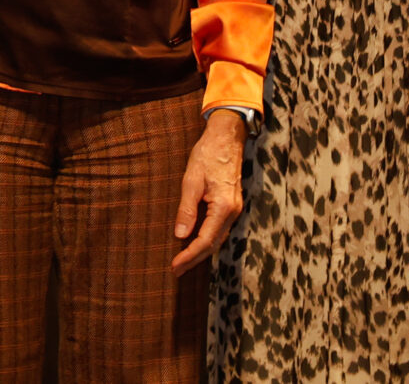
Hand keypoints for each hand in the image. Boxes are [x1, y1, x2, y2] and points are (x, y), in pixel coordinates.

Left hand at [170, 108, 246, 274]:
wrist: (227, 138)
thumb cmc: (207, 155)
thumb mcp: (191, 180)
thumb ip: (187, 209)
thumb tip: (180, 235)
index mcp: (223, 207)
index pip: (205, 240)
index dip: (189, 256)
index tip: (175, 266)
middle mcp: (232, 212)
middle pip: (213, 244)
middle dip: (194, 259)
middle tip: (176, 270)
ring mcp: (234, 209)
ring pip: (217, 237)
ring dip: (200, 251)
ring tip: (182, 261)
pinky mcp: (231, 204)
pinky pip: (219, 228)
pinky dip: (207, 238)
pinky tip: (194, 241)